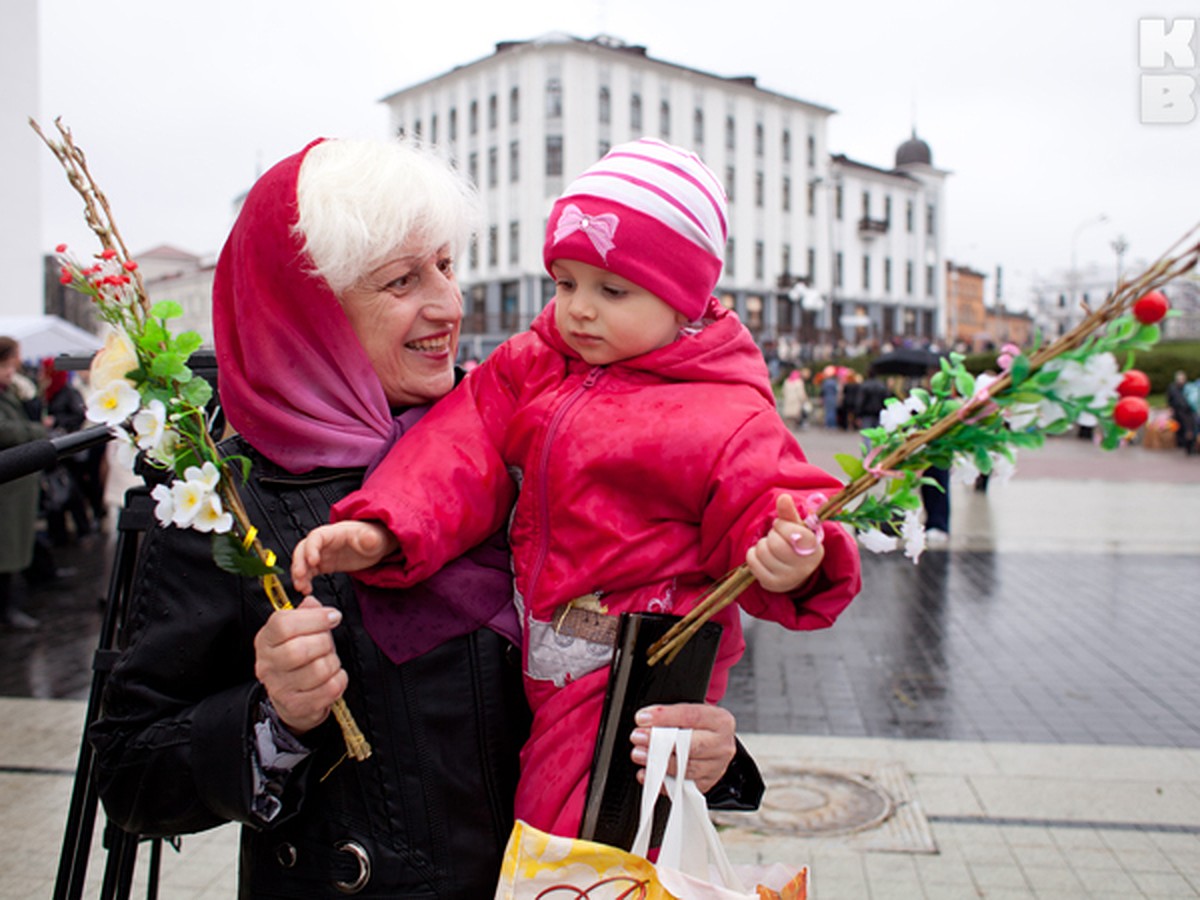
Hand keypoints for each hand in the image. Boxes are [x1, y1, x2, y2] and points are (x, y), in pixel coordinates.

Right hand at [254, 597, 347, 734]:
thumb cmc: (298, 659)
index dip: (315, 618)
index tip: (333, 617)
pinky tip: (333, 677)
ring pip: (319, 669)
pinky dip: (339, 679)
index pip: (284, 624)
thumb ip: (306, 613)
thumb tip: (313, 603)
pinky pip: (330, 688)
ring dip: (333, 662)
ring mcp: (280, 688)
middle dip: (325, 642)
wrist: (291, 699)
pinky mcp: (297, 706)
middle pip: (301, 649)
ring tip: (329, 661)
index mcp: (266, 640)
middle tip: (328, 643)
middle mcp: (268, 665)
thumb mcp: (298, 631)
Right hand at [291, 520, 396, 594]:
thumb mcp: (375, 538)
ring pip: (303, 561)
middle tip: (300, 576)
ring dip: (299, 574)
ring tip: (301, 587)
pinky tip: (306, 589)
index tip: (313, 561)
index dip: (311, 548)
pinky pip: (309, 571)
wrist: (377, 546)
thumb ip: (370, 539)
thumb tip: (369, 538)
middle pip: (304, 548)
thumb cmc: (374, 538)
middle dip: (299, 562)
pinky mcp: (324, 564)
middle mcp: (325, 542)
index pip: (316, 537)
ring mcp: (323, 553)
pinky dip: (305, 580)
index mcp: (335, 533)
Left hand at [630, 703, 735, 792]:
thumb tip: (646, 720)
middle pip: (691, 745)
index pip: (692, 716)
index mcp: (719, 721)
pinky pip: (682, 786)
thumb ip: (672, 715)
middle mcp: (721, 745)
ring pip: (686, 768)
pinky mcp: (706, 784)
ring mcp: (715, 767)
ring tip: (640, 755)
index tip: (643, 718)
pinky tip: (648, 774)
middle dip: (660, 741)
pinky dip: (662, 782)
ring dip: (658, 762)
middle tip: (638, 737)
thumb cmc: (699, 727)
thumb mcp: (691, 714)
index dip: (665, 717)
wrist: (714, 745)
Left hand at [745, 493, 823, 592]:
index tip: (782, 526)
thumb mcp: (796, 527)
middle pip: (775, 544)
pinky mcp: (772, 584)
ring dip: (762, 544)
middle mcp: (804, 567)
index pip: (794, 532)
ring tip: (770, 547)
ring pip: (762, 552)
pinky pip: (752, 562)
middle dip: (771, 535)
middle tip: (775, 537)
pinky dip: (752, 554)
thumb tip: (783, 497)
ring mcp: (788, 578)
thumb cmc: (794, 543)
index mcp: (814, 549)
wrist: (794, 571)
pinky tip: (761, 556)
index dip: (782, 525)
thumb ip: (789, 512)